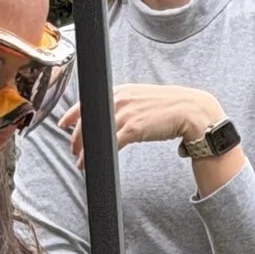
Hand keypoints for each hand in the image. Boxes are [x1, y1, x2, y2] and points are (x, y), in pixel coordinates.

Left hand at [67, 85, 226, 162]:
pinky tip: (91, 162)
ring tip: (79, 161)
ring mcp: (125, 113)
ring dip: (83, 149)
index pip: (88, 101)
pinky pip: (108, 143)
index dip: (72, 115)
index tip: (63, 124)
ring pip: (95, 133)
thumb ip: (128, 105)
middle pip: (87, 119)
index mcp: (121, 91)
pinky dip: (97, 155)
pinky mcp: (133, 128)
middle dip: (76, 137)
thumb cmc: (172, 108)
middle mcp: (120, 99)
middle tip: (73, 150)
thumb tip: (117, 117)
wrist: (191, 111)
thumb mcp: (144, 99)